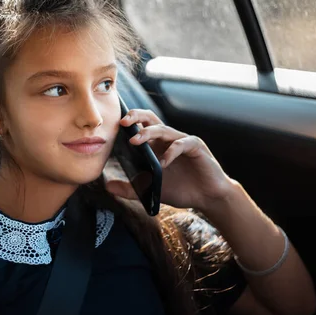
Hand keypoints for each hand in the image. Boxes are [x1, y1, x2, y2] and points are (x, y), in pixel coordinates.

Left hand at [105, 109, 235, 210]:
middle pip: (151, 119)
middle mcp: (169, 139)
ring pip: (164, 130)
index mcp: (157, 145)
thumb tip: (108, 187)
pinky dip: (171, 152)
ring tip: (135, 141)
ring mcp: (183, 141)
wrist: (207, 198)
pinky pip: (182, 144)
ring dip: (148, 133)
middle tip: (123, 122)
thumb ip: (131, 188)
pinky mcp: (197, 148)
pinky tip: (162, 163)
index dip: (129, 121)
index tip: (113, 124)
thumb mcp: (151, 190)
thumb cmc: (181, 189)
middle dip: (137, 117)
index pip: (142, 125)